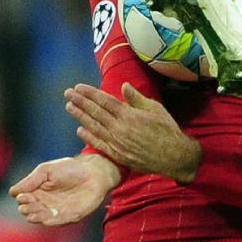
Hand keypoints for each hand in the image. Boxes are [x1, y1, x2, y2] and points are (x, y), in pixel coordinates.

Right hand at [9, 154, 119, 225]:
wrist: (95, 173)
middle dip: (26, 209)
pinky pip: (55, 222)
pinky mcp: (68, 216)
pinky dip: (48, 221)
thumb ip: (31, 180)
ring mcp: (55, 211)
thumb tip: (12, 192)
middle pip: (28, 211)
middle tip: (30, 203)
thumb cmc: (71, 168)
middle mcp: (44, 203)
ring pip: (39, 218)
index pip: (22, 200)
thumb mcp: (47, 170)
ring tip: (35, 210)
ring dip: (35, 216)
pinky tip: (44, 218)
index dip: (21, 199)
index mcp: (37, 191)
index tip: (24, 195)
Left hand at [65, 83, 201, 183]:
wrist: (173, 156)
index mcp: (129, 114)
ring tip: (69, 107)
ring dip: (80, 116)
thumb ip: (136, 98)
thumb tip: (123, 85)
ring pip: (94, 126)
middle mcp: (119, 128)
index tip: (78, 87)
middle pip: (96, 112)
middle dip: (80, 101)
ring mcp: (116, 142)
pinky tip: (80, 129)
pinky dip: (88, 136)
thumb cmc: (167, 129)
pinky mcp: (117, 155)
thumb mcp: (155, 109)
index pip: (104, 101)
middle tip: (67, 93)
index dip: (90, 93)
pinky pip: (99, 144)